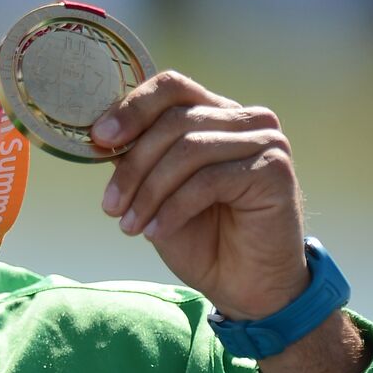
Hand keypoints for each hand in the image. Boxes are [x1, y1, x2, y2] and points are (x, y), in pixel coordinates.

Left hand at [92, 71, 308, 320]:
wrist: (244, 284)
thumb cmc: (199, 236)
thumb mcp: (155, 188)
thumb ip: (136, 154)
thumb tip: (100, 134)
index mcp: (215, 113)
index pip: (171, 87)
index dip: (131, 108)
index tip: (98, 138)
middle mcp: (244, 119)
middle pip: (174, 122)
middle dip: (133, 165)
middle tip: (110, 205)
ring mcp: (264, 140)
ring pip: (189, 150)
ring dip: (150, 191)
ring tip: (129, 225)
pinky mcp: (274, 170)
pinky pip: (208, 180)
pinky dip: (173, 208)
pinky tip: (155, 231)